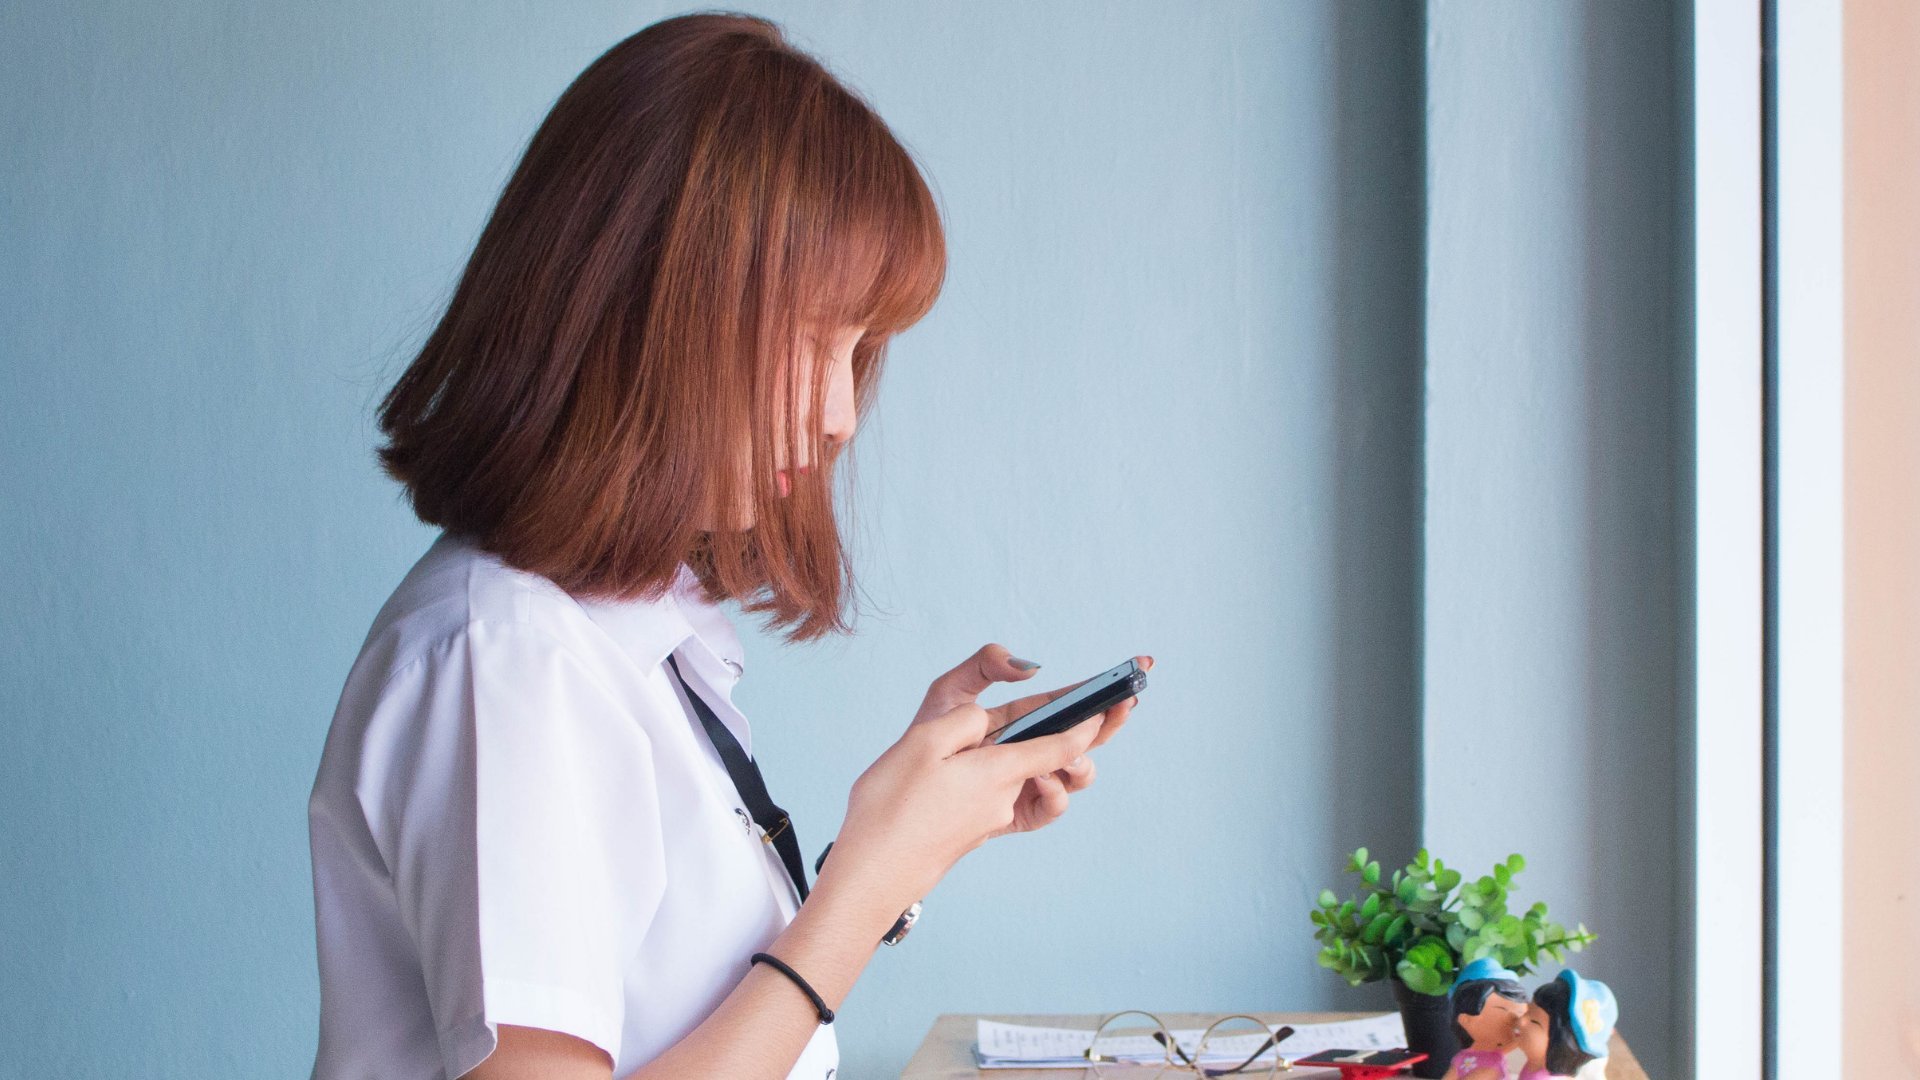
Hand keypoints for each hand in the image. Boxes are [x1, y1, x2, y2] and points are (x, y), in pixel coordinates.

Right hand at [824, 645, 1150, 913]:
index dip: (1091, 721)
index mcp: (999, 771)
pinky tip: (1019, 772)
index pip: (1061, 744)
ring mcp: (994, 818)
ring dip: (1055, 763)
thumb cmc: (890, 807)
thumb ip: (967, 720)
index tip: (1115, 701)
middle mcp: (1006, 797)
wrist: (873, 873)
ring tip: (1057, 740)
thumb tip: (991, 720)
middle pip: (1059, 764)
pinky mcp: (980, 831)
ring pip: (1040, 784)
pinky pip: (1018, 805)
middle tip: (1119, 710)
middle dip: (1090, 737)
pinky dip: (1028, 786)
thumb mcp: (923, 742)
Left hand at [908, 645, 1152, 838]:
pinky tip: (1041, 778)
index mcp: (1025, 718)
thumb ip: (985, 665)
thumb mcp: (949, 691)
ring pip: (1080, 772)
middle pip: (1088, 736)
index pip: (1071, 701)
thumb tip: (1031, 668)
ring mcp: (1032, 781)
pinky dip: (1055, 791)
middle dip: (1111, 719)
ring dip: (1081, 761)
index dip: (1103, 687)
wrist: (904, 791)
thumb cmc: (927, 739)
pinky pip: (1054, 806)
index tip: (1137, 668)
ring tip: (1066, 754)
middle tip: (1123, 703)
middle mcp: (1035, 749)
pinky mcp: (1022, 813)